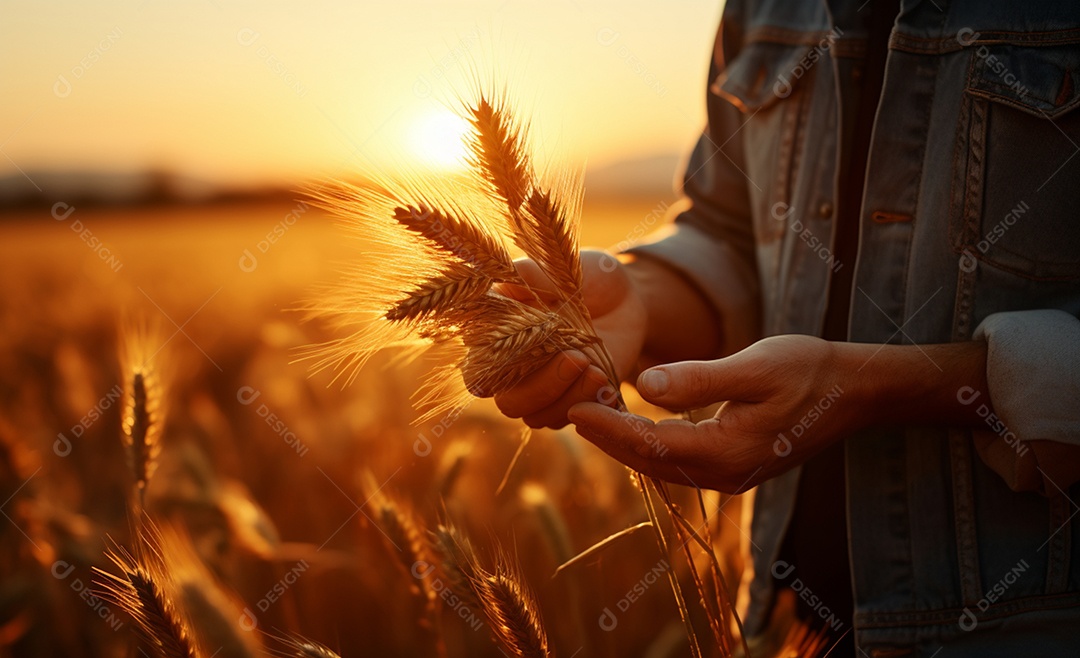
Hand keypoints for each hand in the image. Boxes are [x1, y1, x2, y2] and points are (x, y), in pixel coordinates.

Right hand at [493, 250, 645, 428]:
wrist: (628, 298)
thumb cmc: (585, 278)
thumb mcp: (557, 267)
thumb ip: (526, 275)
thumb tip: (500, 279)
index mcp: (499, 342)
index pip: (476, 372)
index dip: (491, 369)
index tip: (525, 344)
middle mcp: (517, 373)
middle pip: (508, 403)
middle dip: (541, 386)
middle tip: (576, 357)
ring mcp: (547, 392)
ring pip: (538, 417)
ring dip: (567, 396)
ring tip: (594, 367)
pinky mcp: (577, 402)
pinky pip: (572, 419)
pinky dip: (587, 403)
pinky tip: (603, 378)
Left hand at [566, 335, 858, 492]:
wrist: (855, 393)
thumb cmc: (808, 369)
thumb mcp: (755, 366)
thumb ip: (699, 378)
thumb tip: (644, 386)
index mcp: (726, 452)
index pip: (651, 445)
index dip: (609, 428)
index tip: (574, 408)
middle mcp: (724, 474)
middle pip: (649, 461)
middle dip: (608, 438)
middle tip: (569, 409)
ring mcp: (730, 475)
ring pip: (661, 464)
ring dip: (625, 443)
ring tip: (591, 415)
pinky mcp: (733, 466)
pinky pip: (678, 461)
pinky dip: (649, 444)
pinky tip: (631, 423)